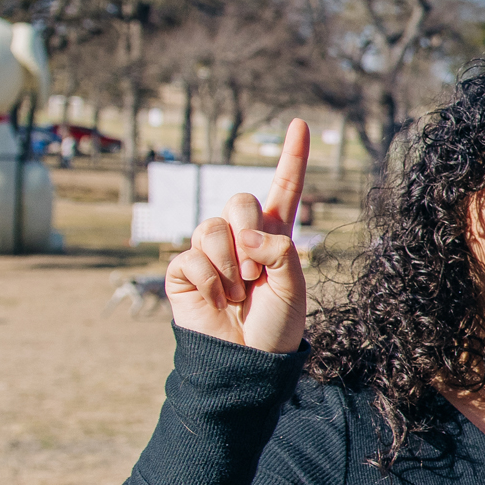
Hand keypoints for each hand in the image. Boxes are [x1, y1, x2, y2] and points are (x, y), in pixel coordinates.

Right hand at [165, 118, 311, 353]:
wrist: (247, 361)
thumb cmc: (275, 326)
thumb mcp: (293, 287)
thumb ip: (280, 252)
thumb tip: (242, 235)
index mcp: (275, 236)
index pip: (285, 189)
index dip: (292, 158)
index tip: (300, 124)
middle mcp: (240, 236)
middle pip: (240, 200)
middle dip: (250, 233)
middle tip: (255, 275)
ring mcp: (209, 250)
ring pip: (213, 228)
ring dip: (231, 268)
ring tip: (238, 294)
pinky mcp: (184, 268)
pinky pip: (193, 258)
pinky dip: (211, 283)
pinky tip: (217, 302)